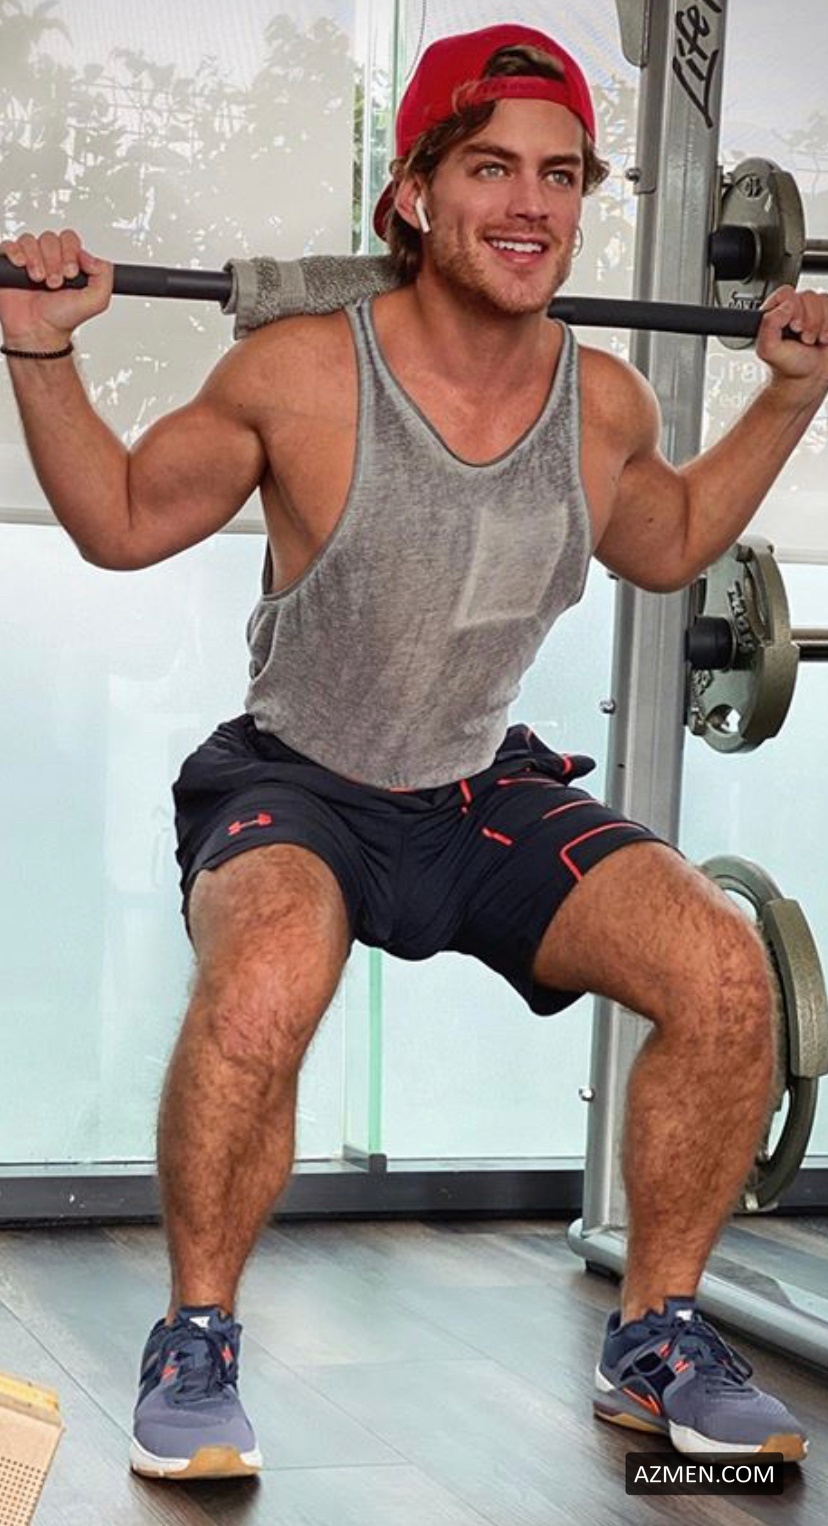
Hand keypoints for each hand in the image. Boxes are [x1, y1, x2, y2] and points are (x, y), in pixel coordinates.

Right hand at [0, 229, 112, 349]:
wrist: (39, 332)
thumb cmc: (62, 319)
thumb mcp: (97, 300)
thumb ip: (105, 275)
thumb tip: (91, 257)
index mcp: (69, 262)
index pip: (69, 239)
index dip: (70, 252)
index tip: (71, 273)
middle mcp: (49, 260)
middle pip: (50, 238)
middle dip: (54, 261)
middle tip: (55, 282)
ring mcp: (30, 261)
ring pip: (30, 241)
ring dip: (36, 261)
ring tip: (39, 280)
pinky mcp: (10, 265)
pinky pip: (9, 246)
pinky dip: (16, 253)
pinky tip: (22, 267)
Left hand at [757, 284, 827, 386]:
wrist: (806, 382)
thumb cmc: (788, 367)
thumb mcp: (768, 349)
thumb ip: (769, 324)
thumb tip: (786, 306)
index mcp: (776, 312)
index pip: (787, 293)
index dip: (793, 308)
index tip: (794, 327)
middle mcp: (795, 310)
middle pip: (808, 296)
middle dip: (809, 321)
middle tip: (804, 338)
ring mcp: (813, 313)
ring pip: (824, 301)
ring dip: (821, 325)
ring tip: (813, 340)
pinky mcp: (827, 318)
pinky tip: (823, 338)